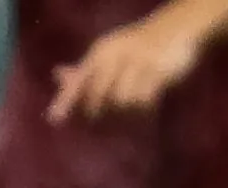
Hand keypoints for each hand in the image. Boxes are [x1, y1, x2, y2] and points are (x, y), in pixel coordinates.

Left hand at [46, 11, 204, 123]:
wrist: (173, 29)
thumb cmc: (133, 46)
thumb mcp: (107, 53)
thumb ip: (84, 68)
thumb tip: (56, 75)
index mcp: (101, 51)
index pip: (79, 78)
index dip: (66, 99)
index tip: (54, 120)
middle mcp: (116, 55)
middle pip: (98, 94)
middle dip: (97, 109)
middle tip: (101, 117)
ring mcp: (138, 63)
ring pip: (122, 100)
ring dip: (125, 110)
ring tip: (132, 107)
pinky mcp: (158, 71)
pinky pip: (144, 100)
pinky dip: (143, 108)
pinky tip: (147, 105)